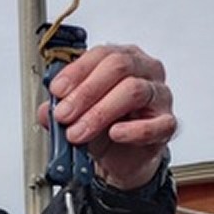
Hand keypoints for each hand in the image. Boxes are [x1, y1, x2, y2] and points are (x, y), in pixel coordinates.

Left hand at [36, 43, 174, 190]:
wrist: (122, 159)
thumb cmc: (104, 128)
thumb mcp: (76, 116)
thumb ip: (60, 109)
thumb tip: (46, 111)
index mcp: (123, 59)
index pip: (102, 54)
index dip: (77, 72)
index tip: (57, 91)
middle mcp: (144, 71)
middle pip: (118, 67)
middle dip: (85, 93)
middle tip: (64, 115)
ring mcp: (159, 95)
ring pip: (133, 90)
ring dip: (100, 113)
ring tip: (79, 132)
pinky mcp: (166, 124)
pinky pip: (156, 124)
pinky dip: (133, 130)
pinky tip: (115, 134)